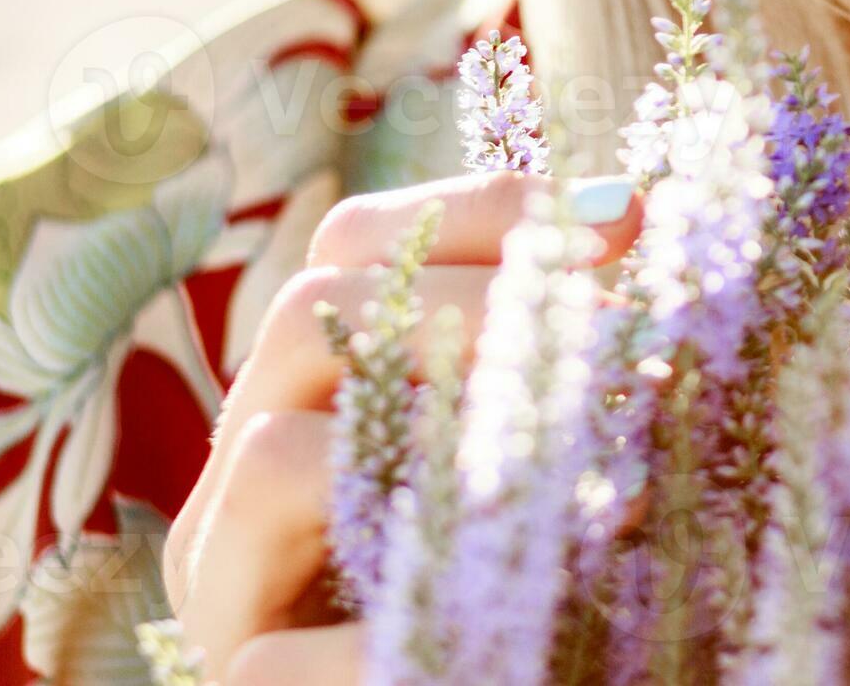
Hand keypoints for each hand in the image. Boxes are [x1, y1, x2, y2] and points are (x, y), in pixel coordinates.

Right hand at [158, 169, 643, 682]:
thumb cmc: (550, 574)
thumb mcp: (561, 447)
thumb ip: (566, 349)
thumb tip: (621, 208)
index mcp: (325, 386)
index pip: (359, 244)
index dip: (484, 213)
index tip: (621, 221)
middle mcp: (254, 458)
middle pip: (310, 312)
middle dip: (477, 304)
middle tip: (612, 331)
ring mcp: (228, 564)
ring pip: (276, 450)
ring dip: (442, 443)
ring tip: (580, 467)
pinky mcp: (243, 661)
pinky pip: (282, 633)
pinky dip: (399, 593)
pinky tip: (510, 600)